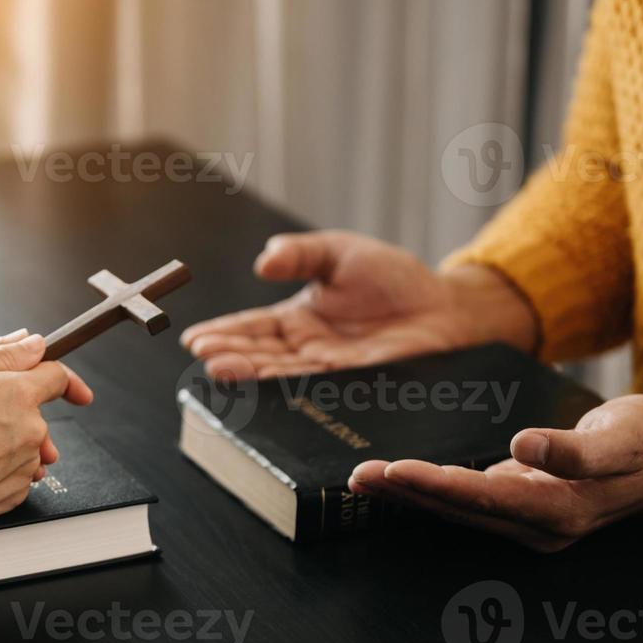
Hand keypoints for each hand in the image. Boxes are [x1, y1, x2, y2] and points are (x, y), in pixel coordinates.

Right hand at [0, 334, 94, 534]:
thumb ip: (1, 355)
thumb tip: (34, 344)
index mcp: (19, 395)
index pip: (58, 377)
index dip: (61, 377)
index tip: (72, 389)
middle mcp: (30, 431)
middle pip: (35, 413)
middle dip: (11, 410)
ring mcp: (23, 466)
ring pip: (24, 444)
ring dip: (3, 440)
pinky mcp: (13, 494)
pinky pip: (13, 473)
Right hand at [179, 230, 538, 379]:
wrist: (447, 309)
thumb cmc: (395, 279)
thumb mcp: (340, 252)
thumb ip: (302, 254)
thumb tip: (264, 260)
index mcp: (296, 320)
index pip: (252, 328)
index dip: (223, 333)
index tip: (195, 339)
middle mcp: (306, 349)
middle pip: (259, 355)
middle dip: (229, 356)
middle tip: (203, 357)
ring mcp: (329, 370)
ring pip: (281, 375)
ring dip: (249, 374)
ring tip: (219, 370)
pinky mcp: (355, 385)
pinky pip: (317, 389)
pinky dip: (289, 389)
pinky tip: (266, 388)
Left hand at [347, 395, 642, 550]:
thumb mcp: (625, 437)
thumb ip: (576, 450)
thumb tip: (523, 447)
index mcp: (561, 511)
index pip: (484, 499)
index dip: (435, 487)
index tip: (393, 471)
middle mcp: (540, 527)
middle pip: (460, 511)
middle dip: (408, 494)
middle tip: (359, 476)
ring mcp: (531, 523)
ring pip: (459, 510)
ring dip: (411, 496)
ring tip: (365, 479)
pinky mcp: (524, 509)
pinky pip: (468, 504)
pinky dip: (432, 491)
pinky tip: (400, 482)